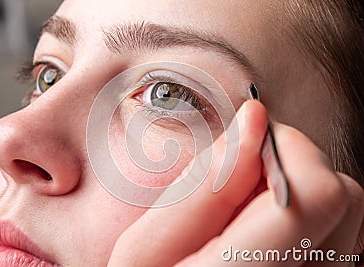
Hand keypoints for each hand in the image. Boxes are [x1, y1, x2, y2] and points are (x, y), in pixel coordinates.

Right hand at [108, 100, 363, 266]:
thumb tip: (253, 121)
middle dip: (290, 165)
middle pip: (342, 197)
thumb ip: (204, 183)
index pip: (317, 194)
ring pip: (346, 212)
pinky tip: (261, 228)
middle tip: (240, 178)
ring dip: (297, 189)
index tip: (247, 139)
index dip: (285, 148)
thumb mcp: (148, 245)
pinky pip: (339, 234)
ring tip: (245, 210)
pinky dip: (304, 214)